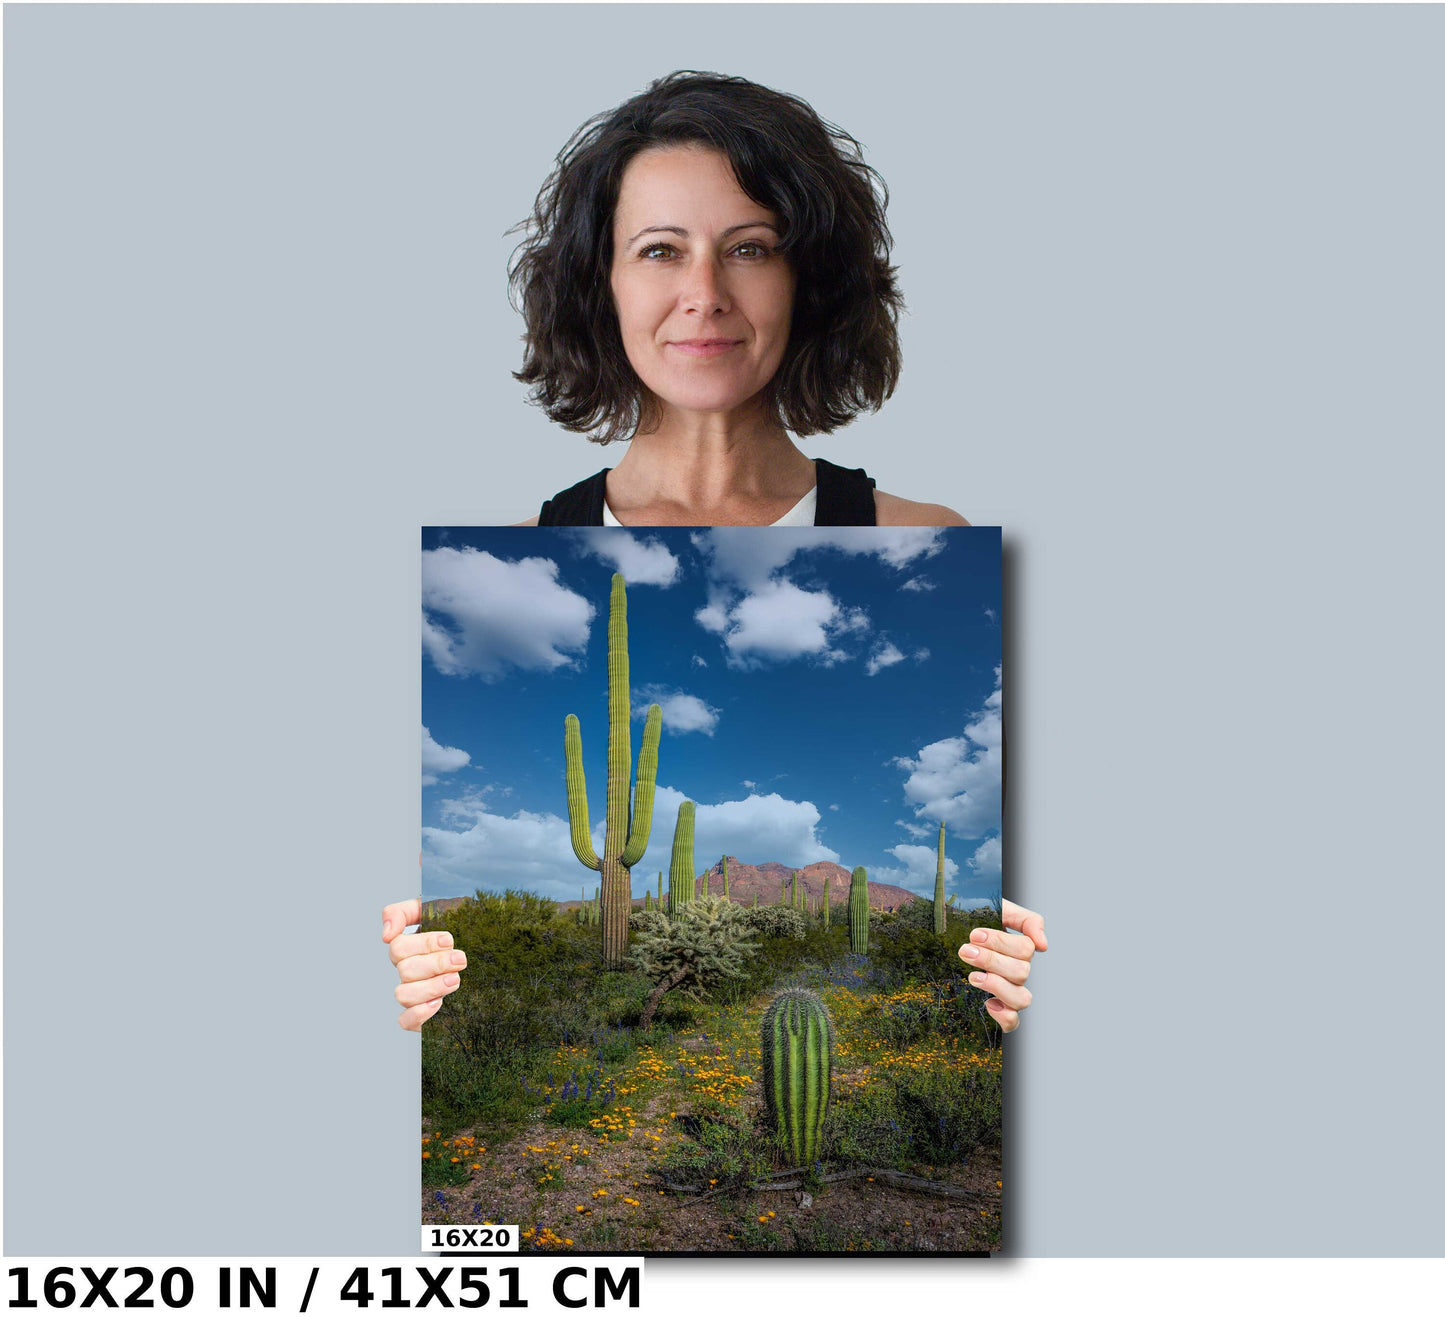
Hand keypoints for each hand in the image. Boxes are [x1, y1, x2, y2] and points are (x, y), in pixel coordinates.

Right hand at [383, 897, 466, 1030]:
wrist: (495, 957)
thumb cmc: (466, 929)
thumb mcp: (442, 909)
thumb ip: (407, 911)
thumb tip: (385, 934)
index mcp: (411, 948)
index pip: (398, 945)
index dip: (423, 944)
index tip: (449, 940)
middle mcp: (409, 971)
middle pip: (405, 970)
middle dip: (435, 964)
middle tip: (460, 960)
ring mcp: (415, 994)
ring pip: (403, 994)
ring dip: (430, 987)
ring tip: (456, 980)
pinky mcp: (423, 1016)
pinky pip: (405, 1021)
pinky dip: (418, 1013)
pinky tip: (439, 1003)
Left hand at [959, 898, 1046, 1033]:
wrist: (948, 931)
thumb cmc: (973, 920)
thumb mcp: (998, 909)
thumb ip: (1025, 919)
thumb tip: (1043, 945)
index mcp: (1019, 949)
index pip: (1026, 948)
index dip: (1001, 942)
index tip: (975, 934)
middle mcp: (1018, 971)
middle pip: (1022, 972)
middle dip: (991, 960)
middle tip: (965, 951)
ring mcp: (1009, 991)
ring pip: (1022, 999)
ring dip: (997, 986)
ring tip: (972, 976)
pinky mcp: (998, 1009)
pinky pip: (1012, 1022)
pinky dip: (1004, 1016)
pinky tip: (987, 1003)